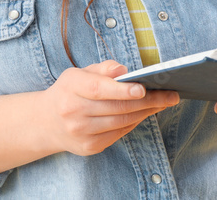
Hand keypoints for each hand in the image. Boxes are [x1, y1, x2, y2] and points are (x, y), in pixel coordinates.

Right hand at [38, 60, 179, 155]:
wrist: (46, 122)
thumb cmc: (70, 91)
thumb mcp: (79, 73)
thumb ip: (102, 69)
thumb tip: (123, 70)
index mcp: (71, 88)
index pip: (99, 89)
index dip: (122, 90)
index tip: (144, 88)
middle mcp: (73, 112)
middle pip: (116, 108)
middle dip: (148, 101)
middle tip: (170, 95)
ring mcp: (81, 133)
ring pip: (121, 122)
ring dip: (146, 112)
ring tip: (164, 102)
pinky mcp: (89, 147)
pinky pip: (119, 133)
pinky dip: (135, 122)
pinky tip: (145, 113)